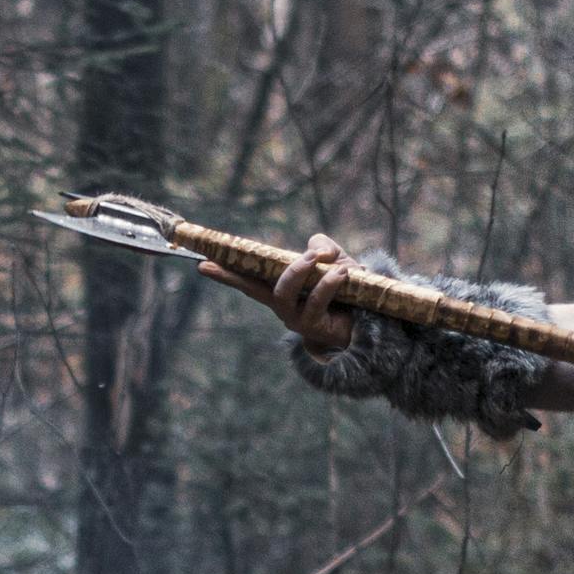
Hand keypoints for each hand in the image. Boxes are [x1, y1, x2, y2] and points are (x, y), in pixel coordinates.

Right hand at [199, 233, 359, 356]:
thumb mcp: (336, 259)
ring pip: (283, 292)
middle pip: (252, 289)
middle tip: (237, 255)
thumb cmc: (348, 288)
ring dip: (299, 271)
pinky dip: (329, 283)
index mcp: (280, 288)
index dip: (226, 271)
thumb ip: (323, 246)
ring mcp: (295, 318)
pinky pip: (315, 302)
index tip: (202, 263)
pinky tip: (343, 273)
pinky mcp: (313, 327)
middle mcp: (282, 305)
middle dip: (237, 275)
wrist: (371, 320)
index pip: (249, 277)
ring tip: (318, 258)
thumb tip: (317, 250)